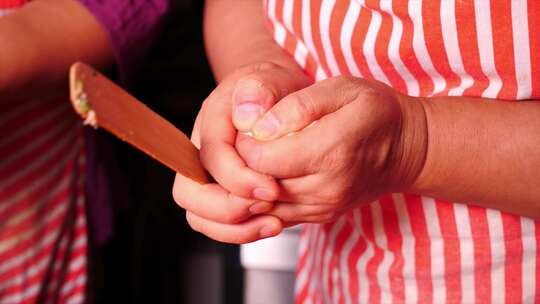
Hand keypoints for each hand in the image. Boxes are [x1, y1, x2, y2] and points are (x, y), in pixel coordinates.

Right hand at [172, 62, 311, 242]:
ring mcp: (207, 176)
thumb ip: (259, 90)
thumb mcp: (271, 78)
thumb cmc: (273, 89)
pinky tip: (272, 224)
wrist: (276, 97)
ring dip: (235, 228)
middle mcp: (201, 152)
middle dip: (228, 209)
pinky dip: (241, 232)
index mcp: (210, 122)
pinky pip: (218, 224)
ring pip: (199, 216)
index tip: (272, 188)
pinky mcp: (221, 194)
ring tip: (273, 223)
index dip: (238, 179)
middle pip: (190, 194)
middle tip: (267, 206)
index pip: (210, 158)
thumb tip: (247, 113)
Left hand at [235, 76, 426, 224]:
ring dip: (254, 183)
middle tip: (255, 140)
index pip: (260, 159)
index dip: (245, 143)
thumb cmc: (374, 112)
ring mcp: (325, 206)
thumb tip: (260, 127)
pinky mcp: (322, 216)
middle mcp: (327, 187)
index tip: (253, 127)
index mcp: (330, 151)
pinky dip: (268, 198)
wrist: (405, 148)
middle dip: (246, 163)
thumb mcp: (341, 88)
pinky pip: (279, 215)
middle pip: (259, 185)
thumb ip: (298, 105)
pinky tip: (276, 173)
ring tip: (266, 155)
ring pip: (265, 204)